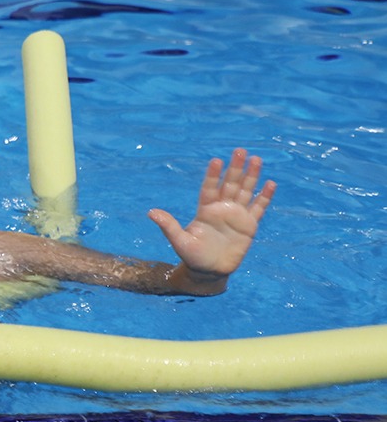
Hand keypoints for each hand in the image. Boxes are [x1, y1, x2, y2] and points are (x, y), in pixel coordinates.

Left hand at [149, 148, 275, 279]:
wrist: (209, 270)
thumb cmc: (192, 255)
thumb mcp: (179, 241)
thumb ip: (168, 226)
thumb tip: (150, 213)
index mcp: (205, 209)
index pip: (209, 188)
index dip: (213, 175)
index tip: (216, 161)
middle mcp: (221, 208)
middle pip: (229, 184)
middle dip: (235, 168)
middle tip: (240, 150)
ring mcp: (236, 215)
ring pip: (245, 191)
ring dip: (251, 176)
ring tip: (256, 159)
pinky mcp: (249, 225)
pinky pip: (258, 208)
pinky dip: (264, 196)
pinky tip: (270, 184)